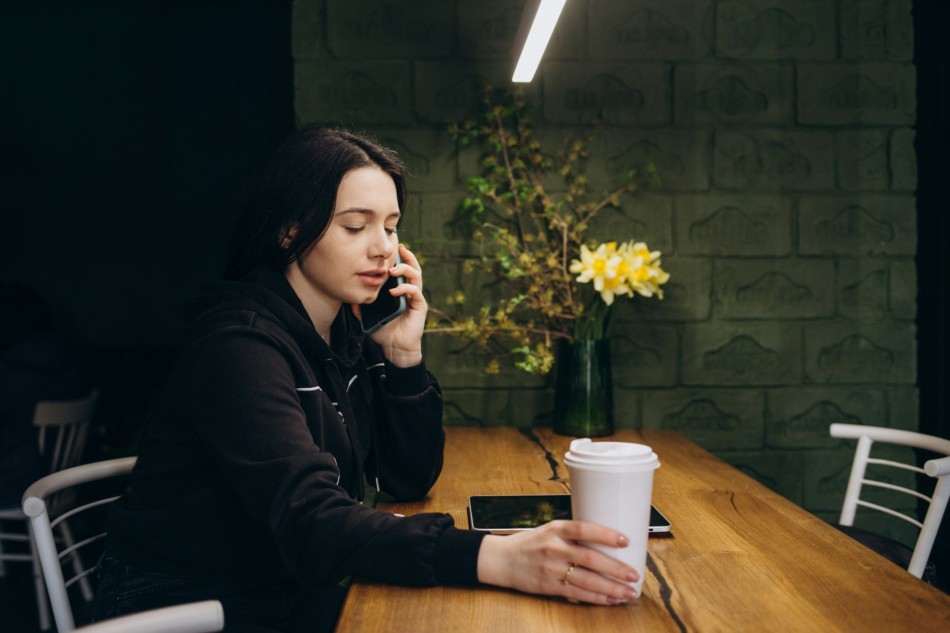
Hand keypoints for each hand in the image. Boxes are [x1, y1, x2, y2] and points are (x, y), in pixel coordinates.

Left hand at [354, 243, 426, 366]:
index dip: (400, 258)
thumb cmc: (384, 332)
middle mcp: (410, 291)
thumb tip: (350, 298)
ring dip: (406, 269)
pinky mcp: (419, 306)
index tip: (393, 248)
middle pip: (413, 268)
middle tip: (398, 250)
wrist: (394, 348)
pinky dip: (404, 288)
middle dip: (407, 257)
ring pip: (417, 276)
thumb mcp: (369, 317)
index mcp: (400, 291)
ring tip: (393, 270)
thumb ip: (360, 307)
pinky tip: (394, 291)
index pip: (402, 270)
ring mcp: (416, 298)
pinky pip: (415, 292)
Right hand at [476, 520, 639, 604]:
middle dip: (615, 568)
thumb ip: (573, 535)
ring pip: (586, 580)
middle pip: (589, 558)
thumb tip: (607, 540)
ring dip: (610, 587)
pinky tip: (610, 600)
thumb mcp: (549, 530)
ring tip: (628, 592)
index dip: (605, 534)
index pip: (583, 528)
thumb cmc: (530, 543)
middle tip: (634, 574)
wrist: (502, 559)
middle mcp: (553, 548)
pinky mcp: (548, 586)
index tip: (625, 540)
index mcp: (555, 529)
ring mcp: (550, 569)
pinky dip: (595, 598)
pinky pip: (576, 594)